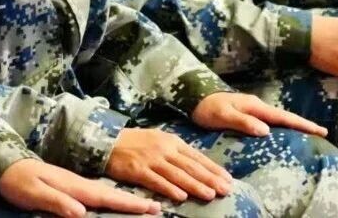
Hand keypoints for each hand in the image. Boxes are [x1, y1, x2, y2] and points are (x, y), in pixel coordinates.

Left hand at [0, 158, 161, 216]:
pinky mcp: (70, 188)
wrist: (7, 165)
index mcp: (74, 187)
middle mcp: (79, 185)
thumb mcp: (34, 193)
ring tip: (145, 204)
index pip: (106, 196)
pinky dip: (112, 198)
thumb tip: (80, 212)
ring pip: (107, 194)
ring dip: (126, 199)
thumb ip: (57, 201)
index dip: (128, 203)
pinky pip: (97, 195)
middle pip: (112, 195)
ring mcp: (76, 185)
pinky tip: (116, 201)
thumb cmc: (18, 181)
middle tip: (157, 208)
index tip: (151, 207)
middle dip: (134, 201)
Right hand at [106, 128, 232, 203]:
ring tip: (209, 194)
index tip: (228, 179)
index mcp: (172, 141)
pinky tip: (181, 196)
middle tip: (225, 189)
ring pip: (177, 174)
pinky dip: (169, 189)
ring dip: (195, 185)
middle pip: (191, 166)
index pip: (197, 157)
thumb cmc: (137, 142)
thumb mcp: (160, 140)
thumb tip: (198, 165)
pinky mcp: (138, 170)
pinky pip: (156, 181)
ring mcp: (151, 159)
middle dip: (210, 178)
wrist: (109, 141)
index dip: (213, 169)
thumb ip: (177, 152)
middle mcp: (164, 149)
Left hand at [192, 92, 326, 137]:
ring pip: (278, 118)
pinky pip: (269, 121)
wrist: (194, 98)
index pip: (283, 117)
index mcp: (255, 106)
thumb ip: (244, 122)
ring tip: (308, 134)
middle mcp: (257, 106)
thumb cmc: (207, 108)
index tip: (320, 130)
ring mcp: (252, 109)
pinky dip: (281, 126)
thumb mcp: (224, 115)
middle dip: (303, 124)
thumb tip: (266, 130)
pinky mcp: (246, 114)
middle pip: (285, 116)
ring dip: (293, 125)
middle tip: (322, 133)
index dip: (302, 124)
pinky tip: (282, 133)